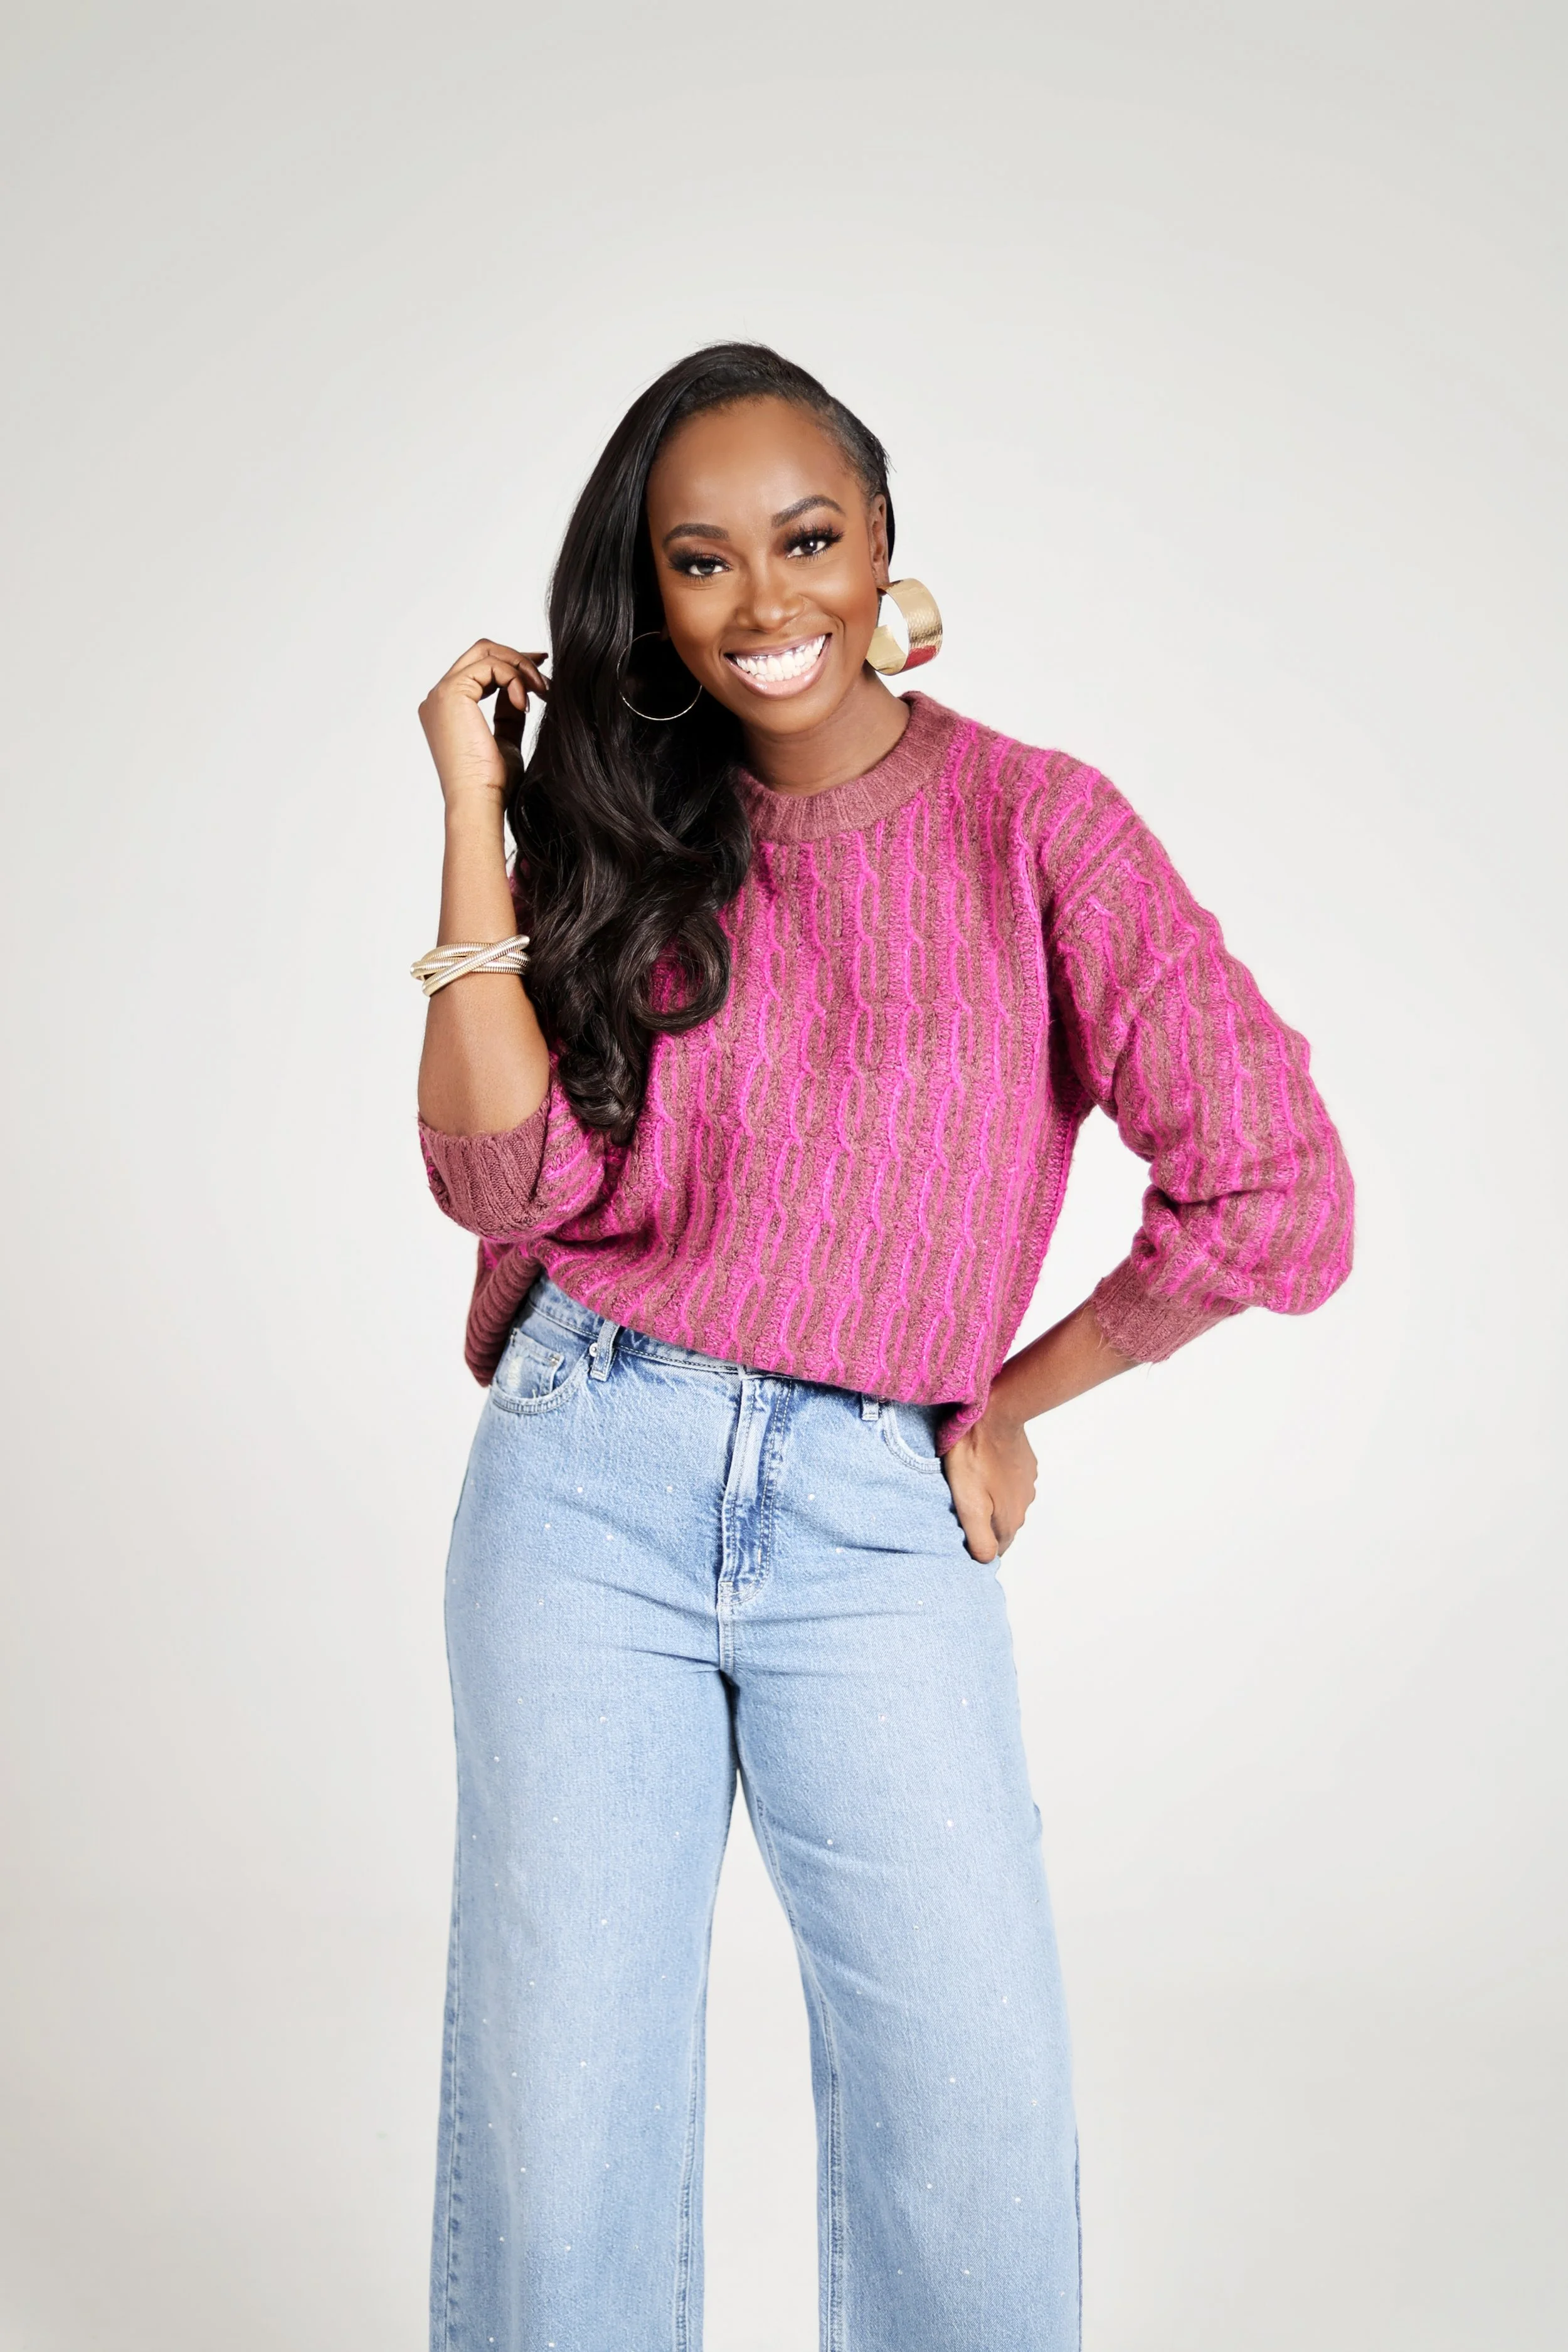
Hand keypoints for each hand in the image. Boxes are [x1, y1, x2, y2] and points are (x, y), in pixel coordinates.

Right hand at [418, 639, 548, 807]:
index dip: (510, 663)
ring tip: (542, 691)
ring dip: (520, 667)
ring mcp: (441, 693)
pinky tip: (524, 703)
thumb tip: (521, 689)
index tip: (539, 668)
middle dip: (516, 657)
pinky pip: (491, 665)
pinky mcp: (451, 692)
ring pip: (486, 652)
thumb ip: (507, 712)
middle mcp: (438, 698)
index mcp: (446, 709)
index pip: (478, 668)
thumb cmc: (492, 783)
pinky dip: (514, 679)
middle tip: (544, 670)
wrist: (480, 801)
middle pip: (480, 652)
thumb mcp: (506, 739)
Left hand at [942, 1407, 1038, 1562]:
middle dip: (982, 1522)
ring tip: (968, 1484)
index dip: (976, 1544)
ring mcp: (1027, 1484)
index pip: (995, 1549)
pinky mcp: (1026, 1465)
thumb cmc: (973, 1457)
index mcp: (1010, 1521)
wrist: (993, 1413)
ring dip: (989, 1499)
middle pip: (1000, 1526)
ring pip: (1005, 1503)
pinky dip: (997, 1481)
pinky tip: (982, 1467)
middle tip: (958, 1505)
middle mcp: (1024, 1506)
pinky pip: (1010, 1482)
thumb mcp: (968, 1503)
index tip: (959, 1529)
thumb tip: (986, 1560)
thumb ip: (979, 1538)